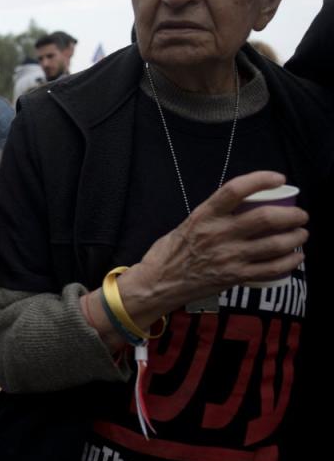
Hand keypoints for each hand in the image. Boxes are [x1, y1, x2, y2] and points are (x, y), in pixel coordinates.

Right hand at [120, 171, 307, 322]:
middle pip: (265, 218)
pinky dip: (290, 262)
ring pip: (274, 244)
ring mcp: (228, 257)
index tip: (279, 178)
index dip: (261, 180)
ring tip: (301, 234)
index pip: (236, 189)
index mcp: (204, 215)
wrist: (159, 282)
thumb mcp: (189, 224)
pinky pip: (271, 269)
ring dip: (295, 237)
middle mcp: (218, 234)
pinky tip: (296, 257)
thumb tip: (243, 206)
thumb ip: (215, 215)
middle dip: (292, 214)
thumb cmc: (171, 251)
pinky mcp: (235, 277)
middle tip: (300, 214)